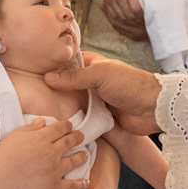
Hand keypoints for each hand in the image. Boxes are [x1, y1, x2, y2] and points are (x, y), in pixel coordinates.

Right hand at [0, 119, 87, 188]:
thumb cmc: (2, 155)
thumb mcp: (14, 135)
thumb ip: (30, 128)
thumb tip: (43, 122)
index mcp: (42, 138)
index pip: (59, 128)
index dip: (66, 125)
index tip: (69, 124)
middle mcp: (52, 152)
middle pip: (69, 142)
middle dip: (77, 137)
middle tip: (81, 136)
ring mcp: (54, 170)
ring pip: (74, 161)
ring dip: (81, 156)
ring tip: (86, 155)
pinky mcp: (52, 187)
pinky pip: (70, 186)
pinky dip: (79, 185)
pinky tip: (86, 183)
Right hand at [45, 53, 160, 134]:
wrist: (154, 109)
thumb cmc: (130, 84)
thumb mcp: (99, 75)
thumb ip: (74, 77)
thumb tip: (47, 78)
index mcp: (93, 65)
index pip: (69, 63)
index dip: (55, 66)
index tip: (34, 72)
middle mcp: (93, 82)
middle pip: (69, 85)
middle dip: (55, 90)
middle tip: (34, 97)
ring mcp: (97, 100)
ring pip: (74, 103)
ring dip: (64, 107)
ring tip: (42, 112)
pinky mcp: (100, 118)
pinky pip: (83, 119)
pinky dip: (74, 121)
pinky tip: (59, 125)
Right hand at [91, 0, 164, 39]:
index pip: (135, 9)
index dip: (141, 16)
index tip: (147, 17)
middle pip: (127, 15)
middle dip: (135, 22)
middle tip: (142, 24)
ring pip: (119, 17)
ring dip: (127, 22)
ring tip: (135, 24)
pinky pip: (111, 14)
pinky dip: (118, 20)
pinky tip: (125, 21)